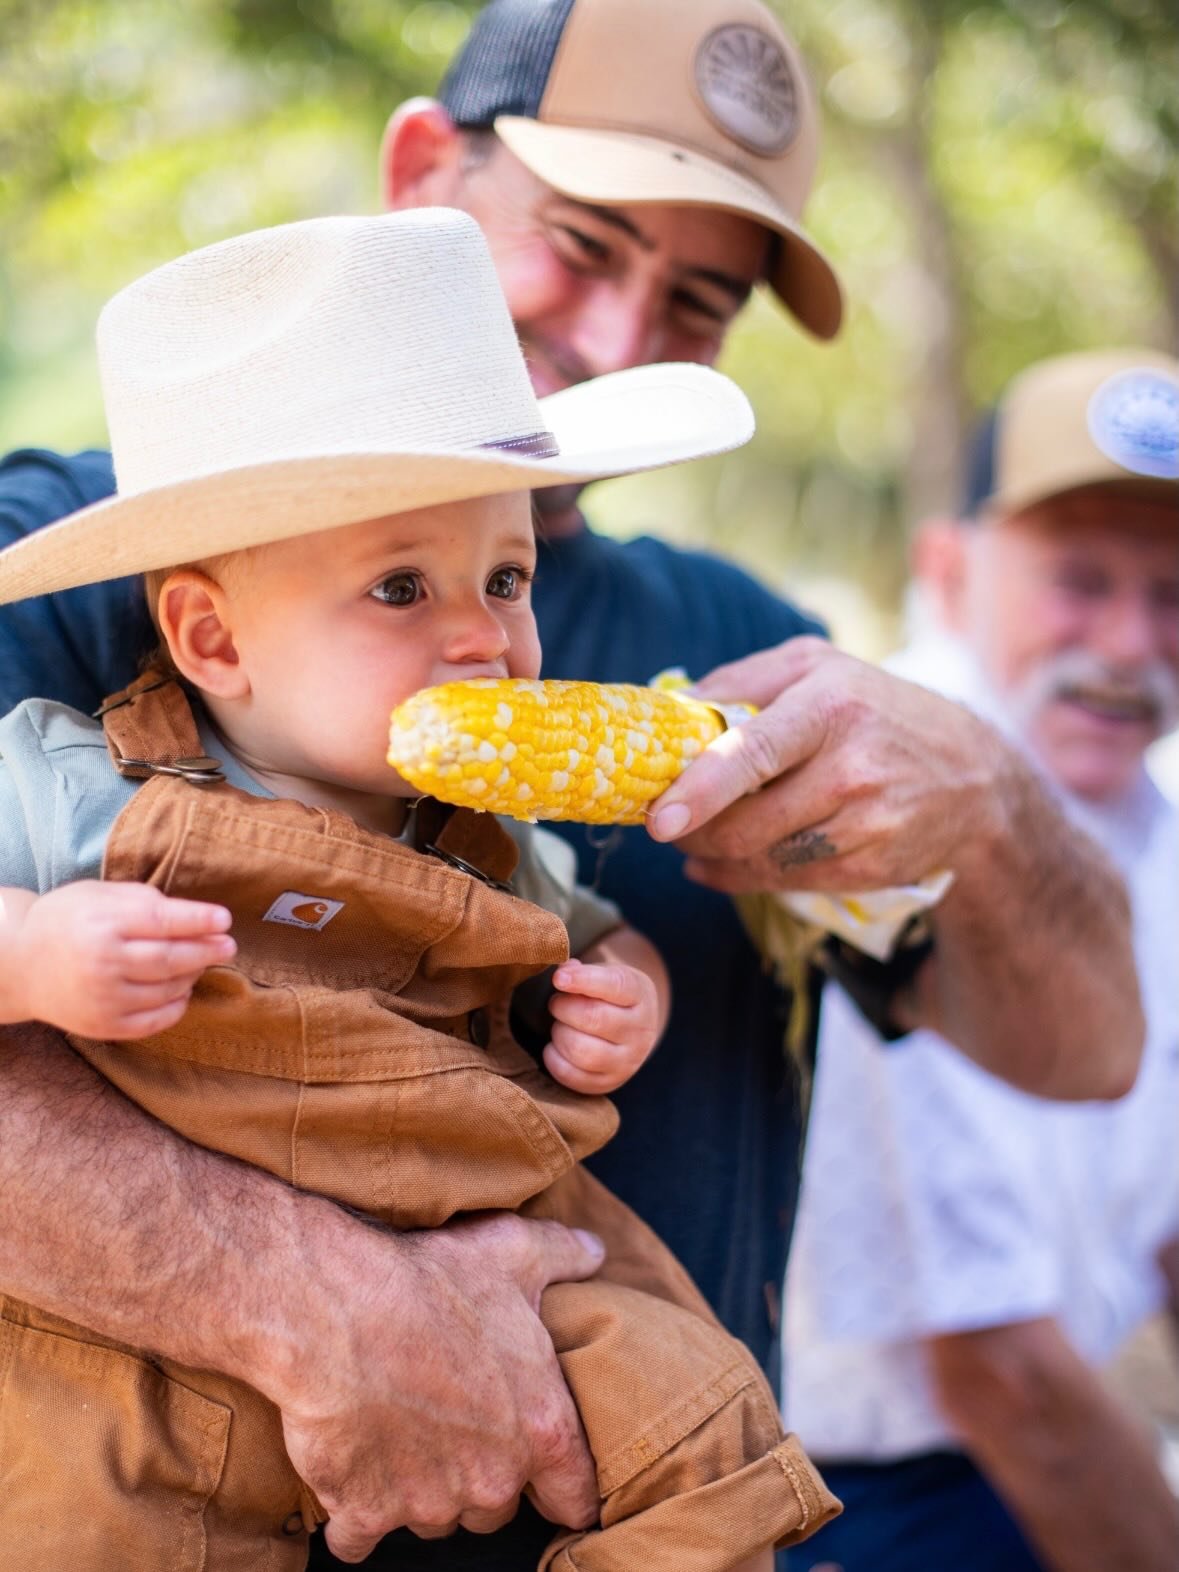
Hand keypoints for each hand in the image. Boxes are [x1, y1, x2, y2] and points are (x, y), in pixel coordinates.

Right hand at [13, 880, 234, 1037]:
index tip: (224, 918)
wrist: (21, 965)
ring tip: (200, 962)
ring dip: (192, 975)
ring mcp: (104, 999)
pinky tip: (182, 989)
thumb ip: (143, 900)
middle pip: (171, 959)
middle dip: (207, 950)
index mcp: (102, 924)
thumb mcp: (98, 895)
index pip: (163, 922)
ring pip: (169, 990)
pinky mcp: (105, 1026)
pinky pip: (156, 1020)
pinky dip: (177, 1006)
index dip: (199, 920)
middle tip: (228, 944)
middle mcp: (103, 963)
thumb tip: (193, 914)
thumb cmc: (67, 920)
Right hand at [273, 1211, 604, 1560]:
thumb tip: (596, 1250)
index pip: (576, 1496)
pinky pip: (360, 1539)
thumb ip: (564, 1255)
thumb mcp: (513, 1251)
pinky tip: (350, 1471)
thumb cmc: (430, 1280)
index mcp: (541, 1427)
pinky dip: (355, 1514)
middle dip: (480, 1474)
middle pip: (496, 1506)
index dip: (562, 1486)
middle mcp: (491, 1479)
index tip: (546, 1477)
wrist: (338, 1308)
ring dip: (421, 1490)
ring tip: (402, 1431)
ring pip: (435, 1518)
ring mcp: (427, 1503)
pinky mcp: (365, 1512)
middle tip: (455, 1424)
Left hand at [543, 958, 659, 1093]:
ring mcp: (628, 1061)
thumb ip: (581, 971)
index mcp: (640, 994)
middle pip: (595, 1019)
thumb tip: (563, 974)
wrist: (631, 1029)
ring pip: (584, 1052)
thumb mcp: (604, 975)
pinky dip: (554, 1060)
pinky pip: (573, 1076)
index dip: (583, 980)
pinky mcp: (609, 1082)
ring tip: (559, 1026)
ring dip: (560, 1035)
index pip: (615, 985)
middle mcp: (640, 1030)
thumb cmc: (609, 996)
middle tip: (556, 1003)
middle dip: (564, 1008)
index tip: (558, 978)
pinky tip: (554, 1047)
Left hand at [647, 637, 1006, 893]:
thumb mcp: (818, 667)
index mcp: (830, 706)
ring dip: (711, 858)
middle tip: (663, 824)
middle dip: (692, 833)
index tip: (660, 819)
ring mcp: (866, 824)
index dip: (701, 789)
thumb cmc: (875, 710)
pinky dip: (740, 878)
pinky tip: (721, 866)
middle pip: (747, 823)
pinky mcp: (872, 868)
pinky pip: (785, 883)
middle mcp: (852, 768)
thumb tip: (672, 707)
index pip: (754, 753)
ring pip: (761, 860)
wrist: (975, 779)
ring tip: (692, 841)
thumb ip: (742, 680)